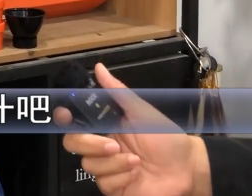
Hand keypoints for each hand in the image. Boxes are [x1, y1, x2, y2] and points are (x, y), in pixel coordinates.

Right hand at [54, 63, 211, 195]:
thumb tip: (99, 67)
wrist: (186, 170)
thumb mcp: (142, 112)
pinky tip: (135, 175)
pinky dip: (120, 178)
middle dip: (90, 144)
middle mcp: (102, 146)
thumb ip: (118, 91)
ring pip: (89, 164)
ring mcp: (107, 167)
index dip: (66, 117)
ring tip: (136, 162)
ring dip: (114, 163)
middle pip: (73, 143)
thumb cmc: (167, 138)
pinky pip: (103, 182)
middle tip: (112, 145)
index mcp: (106, 125)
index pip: (76, 121)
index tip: (65, 114)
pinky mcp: (113, 186)